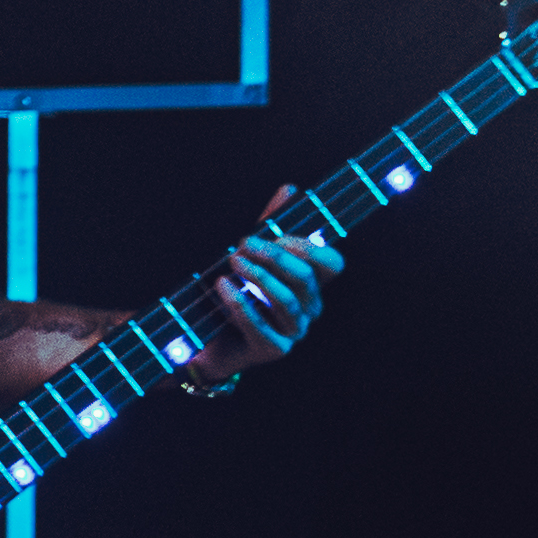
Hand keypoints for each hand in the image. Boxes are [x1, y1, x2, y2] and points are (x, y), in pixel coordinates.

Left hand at [188, 209, 342, 374]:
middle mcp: (309, 310)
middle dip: (275, 256)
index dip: (309, 247)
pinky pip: (259, 323)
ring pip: (286, 300)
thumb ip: (271, 225)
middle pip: (305, 278)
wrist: (206, 343)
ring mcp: (294, 332)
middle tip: (243, 243)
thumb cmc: (233, 296)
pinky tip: (222, 286)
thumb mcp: (252, 257)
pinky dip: (239, 302)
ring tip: (232, 260)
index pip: (332, 264)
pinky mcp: (273, 349)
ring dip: (257, 275)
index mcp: (311, 286)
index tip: (276, 235)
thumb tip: (290, 188)